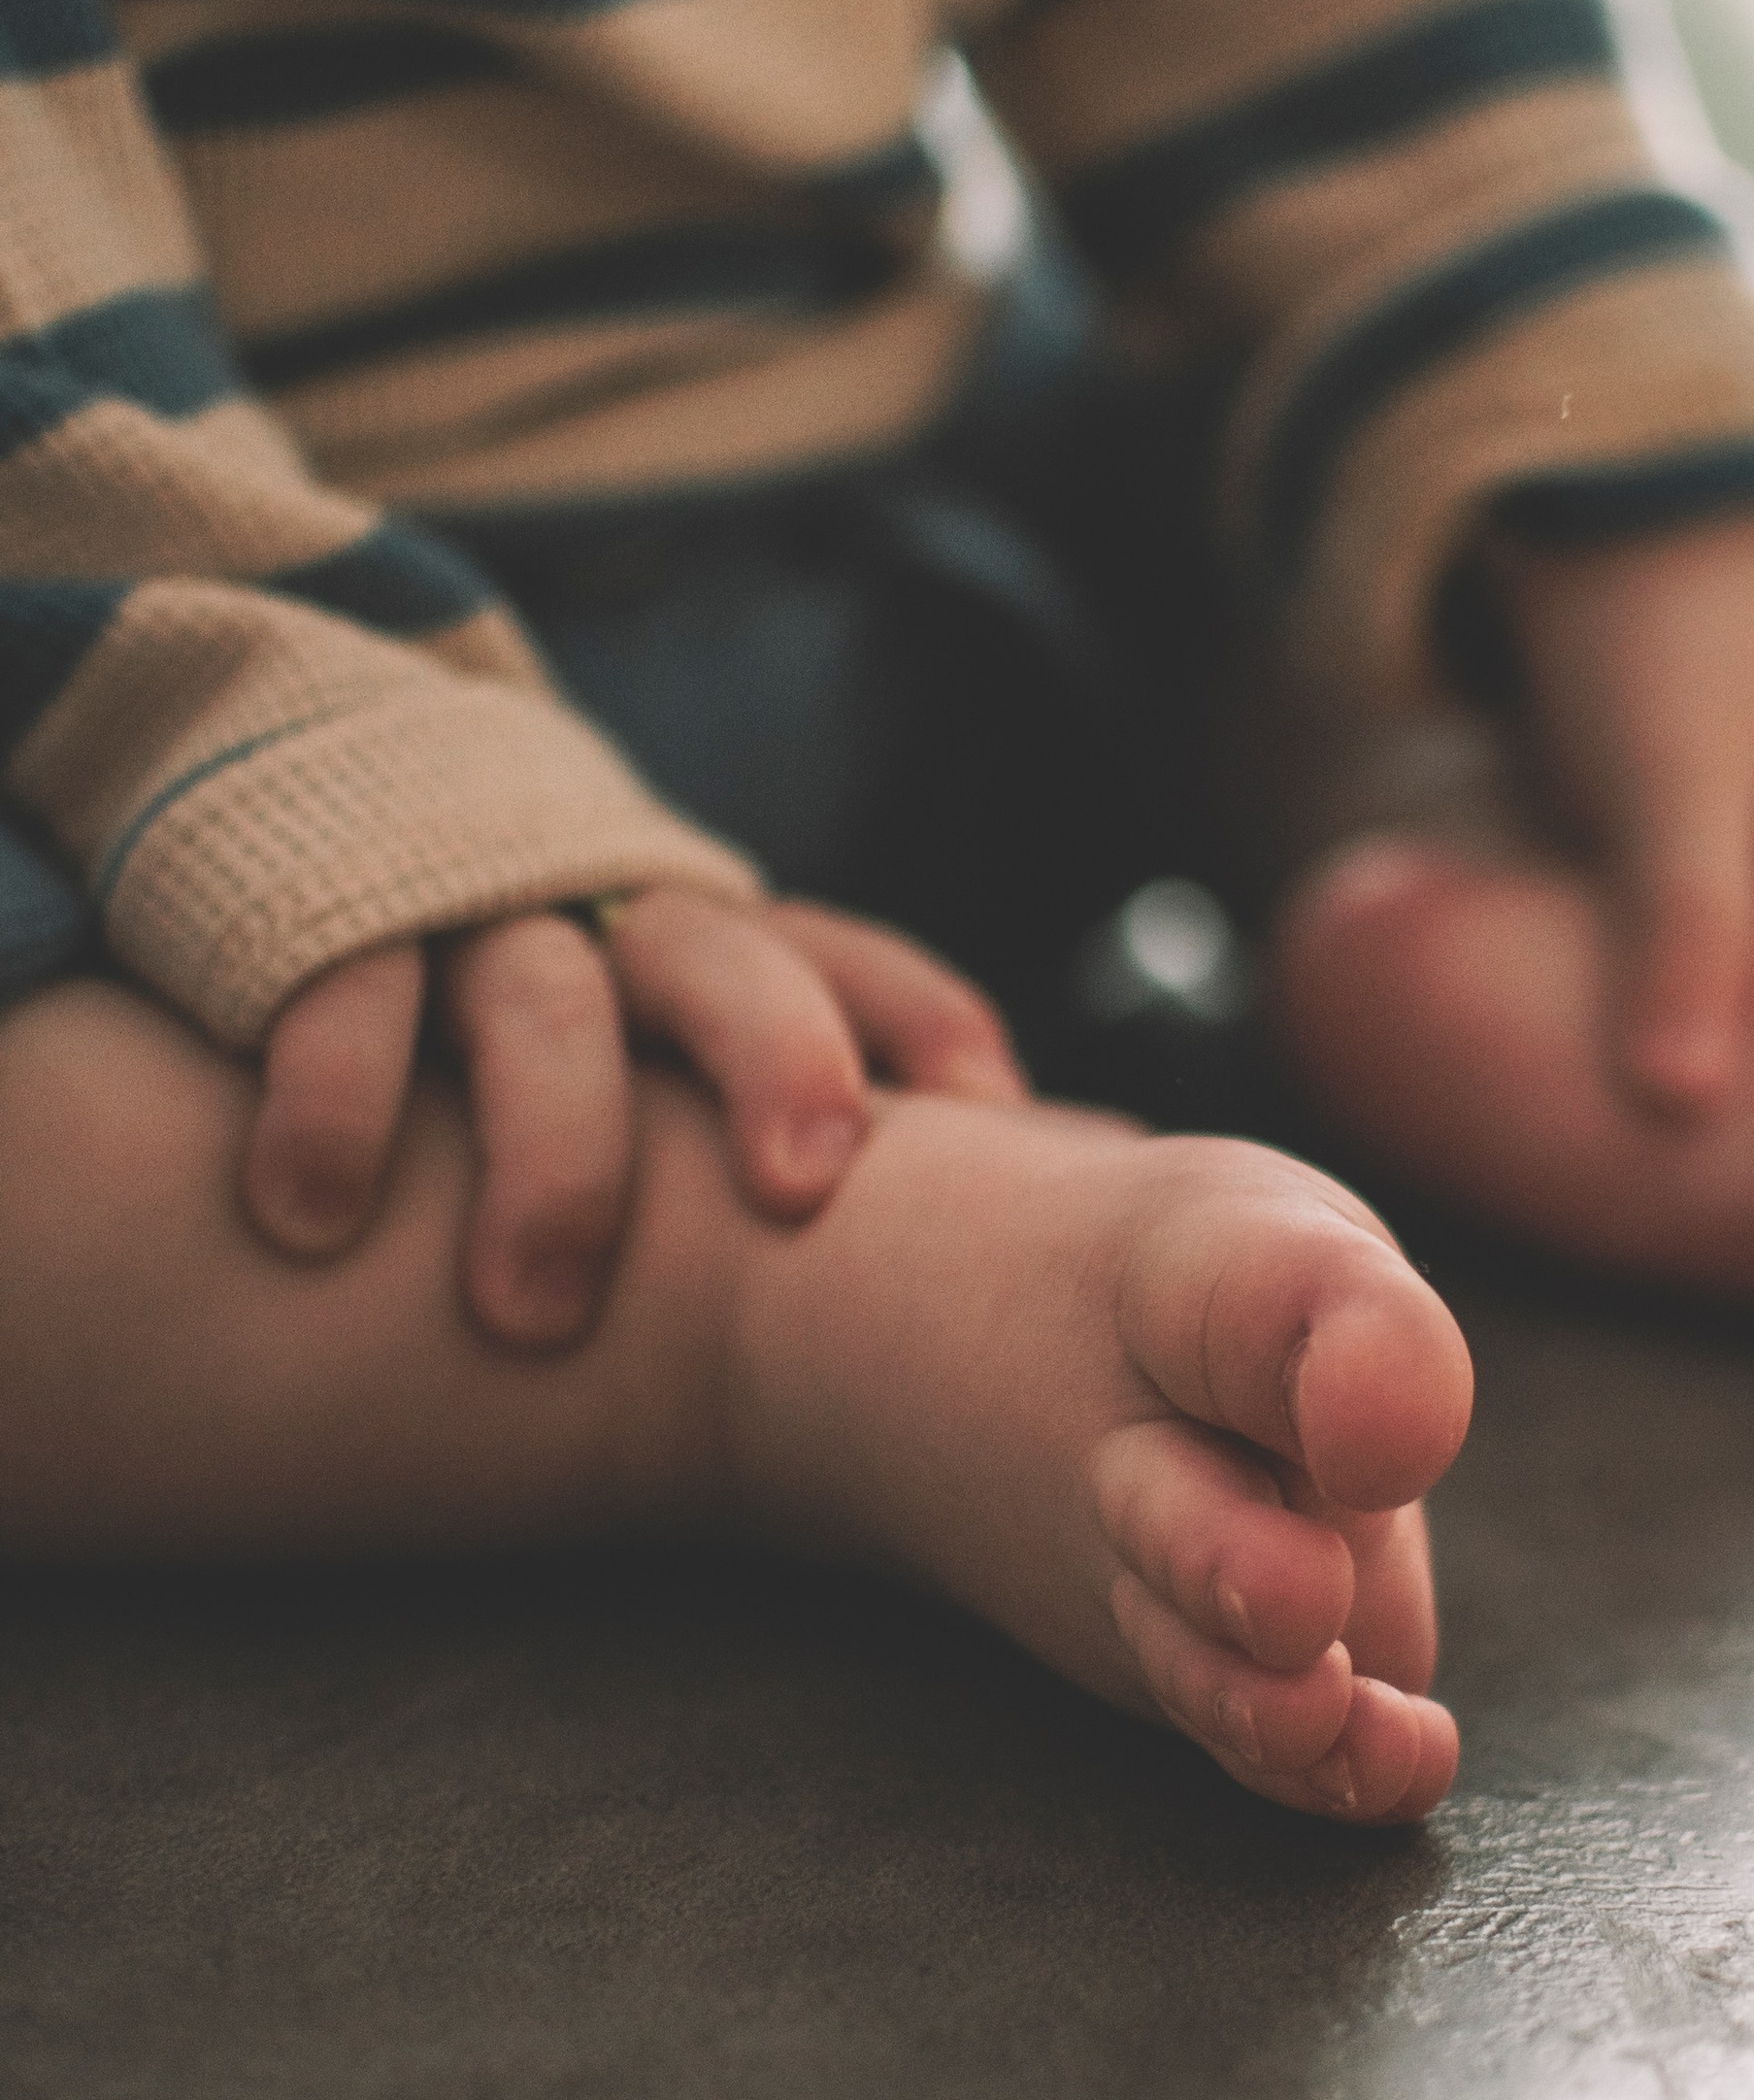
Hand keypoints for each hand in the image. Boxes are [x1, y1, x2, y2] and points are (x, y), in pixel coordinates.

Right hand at [239, 890, 1026, 1348]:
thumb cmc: (541, 981)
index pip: (853, 968)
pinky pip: (342, 989)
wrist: (306, 782)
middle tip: (800, 1188)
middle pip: (726, 966)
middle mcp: (615, 919)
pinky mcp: (319, 911)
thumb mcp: (682, 1022)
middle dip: (776, 1065)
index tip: (996, 1114)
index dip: (927, 1026)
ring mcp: (471, 911)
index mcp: (718, 949)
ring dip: (550, 1149)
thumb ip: (844, 1083)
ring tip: (534, 1316)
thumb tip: (1102, 1161)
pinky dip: (334, 1099)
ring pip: (541, 1000)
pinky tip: (316, 1214)